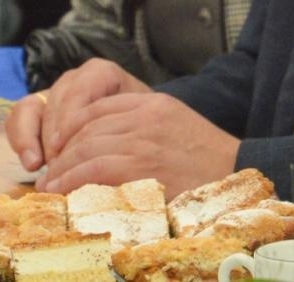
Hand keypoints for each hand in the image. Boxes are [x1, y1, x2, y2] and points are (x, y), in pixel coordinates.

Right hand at [5, 58, 151, 171]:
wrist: (138, 130)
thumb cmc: (141, 131)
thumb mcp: (138, 129)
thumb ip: (123, 135)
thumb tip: (102, 160)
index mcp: (101, 73)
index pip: (77, 92)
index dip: (69, 122)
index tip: (68, 151)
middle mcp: (75, 78)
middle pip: (53, 102)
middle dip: (52, 136)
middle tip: (56, 166)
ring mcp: (54, 92)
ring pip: (32, 107)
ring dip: (31, 138)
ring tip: (36, 166)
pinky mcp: (39, 108)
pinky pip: (19, 117)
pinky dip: (21, 140)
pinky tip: (32, 164)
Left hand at [32, 91, 238, 195]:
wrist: (243, 176)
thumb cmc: (212, 164)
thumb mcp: (178, 131)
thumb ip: (145, 130)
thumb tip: (105, 149)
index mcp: (154, 103)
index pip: (99, 108)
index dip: (72, 128)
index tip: (61, 149)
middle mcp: (146, 115)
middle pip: (87, 126)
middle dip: (62, 150)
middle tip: (49, 171)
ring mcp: (144, 137)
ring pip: (86, 146)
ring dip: (62, 168)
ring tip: (50, 185)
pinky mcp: (143, 163)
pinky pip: (95, 167)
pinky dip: (72, 179)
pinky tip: (61, 191)